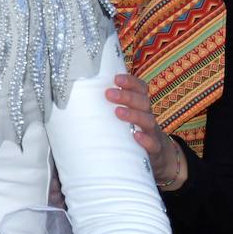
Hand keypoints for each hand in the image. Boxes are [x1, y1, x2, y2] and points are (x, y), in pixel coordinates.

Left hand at [106, 72, 186, 189]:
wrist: (157, 155)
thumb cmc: (130, 131)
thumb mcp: (122, 117)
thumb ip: (106, 107)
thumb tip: (75, 98)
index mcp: (139, 105)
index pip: (140, 88)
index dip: (131, 82)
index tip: (116, 78)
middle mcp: (147, 115)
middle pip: (142, 101)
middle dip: (126, 96)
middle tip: (109, 94)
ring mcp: (152, 132)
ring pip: (148, 120)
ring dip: (133, 114)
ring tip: (118, 112)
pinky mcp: (154, 149)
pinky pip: (153, 143)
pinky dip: (146, 139)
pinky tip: (136, 136)